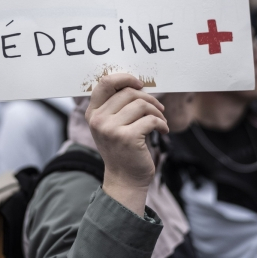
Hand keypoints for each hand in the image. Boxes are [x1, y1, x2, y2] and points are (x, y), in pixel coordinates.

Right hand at [86, 74, 167, 215]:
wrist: (125, 179)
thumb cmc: (121, 149)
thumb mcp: (110, 126)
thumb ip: (115, 106)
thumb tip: (136, 84)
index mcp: (93, 113)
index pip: (105, 83)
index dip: (125, 78)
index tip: (139, 84)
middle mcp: (98, 120)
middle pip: (128, 92)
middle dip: (148, 98)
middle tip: (158, 108)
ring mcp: (111, 129)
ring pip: (141, 105)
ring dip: (157, 111)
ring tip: (160, 121)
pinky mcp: (127, 138)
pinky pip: (151, 120)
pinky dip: (162, 123)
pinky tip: (163, 130)